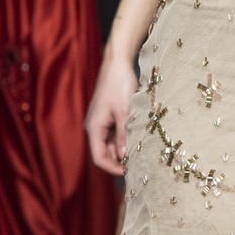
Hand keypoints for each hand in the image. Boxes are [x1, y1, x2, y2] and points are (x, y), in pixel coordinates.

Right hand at [84, 54, 135, 175]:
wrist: (117, 62)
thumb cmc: (119, 85)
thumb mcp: (124, 112)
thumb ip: (124, 135)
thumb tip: (125, 157)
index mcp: (94, 128)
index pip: (99, 158)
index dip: (113, 168)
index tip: (131, 171)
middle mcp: (95, 127)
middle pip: (105, 152)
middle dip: (120, 160)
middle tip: (139, 163)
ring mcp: (102, 121)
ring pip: (112, 143)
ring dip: (124, 149)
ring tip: (141, 152)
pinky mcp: (109, 115)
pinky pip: (116, 133)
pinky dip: (125, 138)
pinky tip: (138, 138)